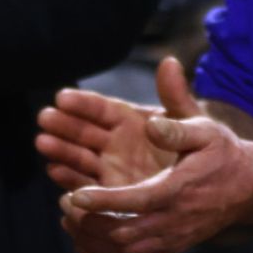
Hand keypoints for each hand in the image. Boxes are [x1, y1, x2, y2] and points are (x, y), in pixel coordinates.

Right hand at [36, 57, 195, 192]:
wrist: (209, 182)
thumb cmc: (199, 145)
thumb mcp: (189, 118)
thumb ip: (176, 94)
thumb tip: (170, 61)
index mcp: (131, 120)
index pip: (102, 109)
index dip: (83, 103)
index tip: (63, 96)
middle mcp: (115, 142)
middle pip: (83, 131)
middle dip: (64, 124)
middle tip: (45, 118)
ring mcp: (109, 166)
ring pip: (79, 156)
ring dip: (60, 150)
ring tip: (43, 142)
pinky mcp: (108, 192)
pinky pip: (85, 183)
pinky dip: (69, 177)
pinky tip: (55, 170)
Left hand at [49, 60, 252, 252]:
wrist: (249, 188)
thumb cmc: (223, 155)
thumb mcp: (208, 131)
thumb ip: (177, 129)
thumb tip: (150, 125)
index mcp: (181, 189)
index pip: (138, 201)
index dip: (104, 201)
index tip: (75, 194)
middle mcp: (175, 220)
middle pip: (123, 234)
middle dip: (87, 221)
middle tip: (67, 200)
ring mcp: (172, 239)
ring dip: (90, 241)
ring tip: (71, 219)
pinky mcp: (170, 249)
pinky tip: (85, 243)